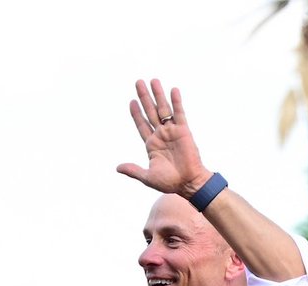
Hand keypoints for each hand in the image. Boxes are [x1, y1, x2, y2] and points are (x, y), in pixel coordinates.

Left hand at [117, 79, 211, 198]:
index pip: (142, 124)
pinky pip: (179, 113)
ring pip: (163, 109)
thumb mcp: (148, 177)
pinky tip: (173, 90)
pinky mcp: (184, 131)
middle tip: (138, 82)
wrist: (189, 184)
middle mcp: (161, 135)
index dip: (136, 113)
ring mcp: (172, 132)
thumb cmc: (170, 183)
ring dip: (158, 95)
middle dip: (144, 97)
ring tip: (153, 80)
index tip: (131, 101)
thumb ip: (134, 170)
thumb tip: (118, 168)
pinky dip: (176, 102)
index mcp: (152, 144)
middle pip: (151, 112)